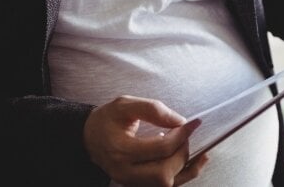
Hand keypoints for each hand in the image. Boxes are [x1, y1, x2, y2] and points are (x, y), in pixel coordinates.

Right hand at [83, 95, 206, 186]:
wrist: (89, 137)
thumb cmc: (106, 119)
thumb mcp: (125, 104)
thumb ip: (153, 109)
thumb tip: (180, 121)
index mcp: (120, 150)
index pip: (160, 149)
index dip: (182, 135)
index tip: (193, 123)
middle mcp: (124, 171)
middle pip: (164, 173)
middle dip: (182, 152)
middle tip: (184, 134)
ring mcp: (130, 181)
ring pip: (165, 183)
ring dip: (183, 165)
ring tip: (187, 145)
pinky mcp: (136, 184)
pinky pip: (164, 185)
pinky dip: (183, 174)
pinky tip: (195, 161)